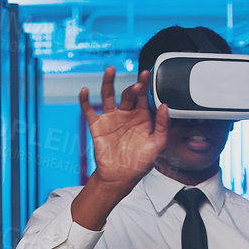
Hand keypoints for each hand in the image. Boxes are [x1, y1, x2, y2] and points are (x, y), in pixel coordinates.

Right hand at [80, 65, 167, 190]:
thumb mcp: (157, 145)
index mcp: (140, 117)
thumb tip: (164, 106)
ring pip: (108, 96)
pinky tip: (85, 91)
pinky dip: (85, 100)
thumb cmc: (139, 163)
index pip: (142, 97)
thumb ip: (162, 126)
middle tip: (137, 85)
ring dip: (108, 82)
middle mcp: (125, 115)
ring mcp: (110, 119)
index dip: (144, 85)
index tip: (146, 74)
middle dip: (132, 88)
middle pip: (127, 94)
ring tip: (110, 70)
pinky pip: (89, 110)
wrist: (120, 177)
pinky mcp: (97, 126)